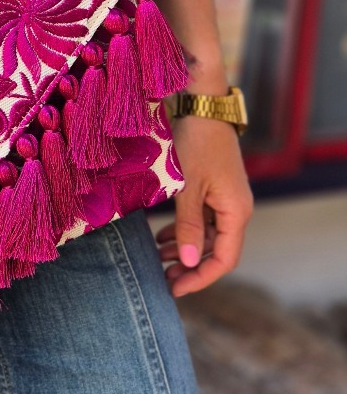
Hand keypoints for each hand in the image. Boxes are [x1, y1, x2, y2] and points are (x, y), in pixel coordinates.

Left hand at [154, 114, 254, 297]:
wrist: (201, 104)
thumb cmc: (196, 143)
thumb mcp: (188, 187)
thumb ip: (188, 226)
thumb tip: (189, 262)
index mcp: (236, 212)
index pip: (224, 259)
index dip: (200, 278)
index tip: (174, 289)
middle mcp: (235, 208)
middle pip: (216, 250)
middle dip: (190, 266)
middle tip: (162, 278)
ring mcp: (225, 198)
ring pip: (207, 235)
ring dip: (184, 248)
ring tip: (158, 259)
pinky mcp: (214, 187)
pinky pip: (202, 218)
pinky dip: (184, 230)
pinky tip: (162, 236)